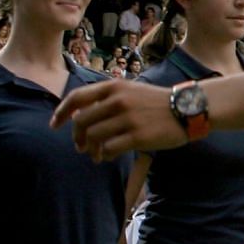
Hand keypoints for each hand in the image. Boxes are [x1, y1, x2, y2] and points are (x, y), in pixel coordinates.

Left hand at [51, 79, 182, 158]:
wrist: (188, 109)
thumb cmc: (156, 102)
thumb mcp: (131, 90)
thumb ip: (107, 98)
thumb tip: (79, 116)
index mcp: (114, 87)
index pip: (77, 98)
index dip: (61, 112)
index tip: (55, 124)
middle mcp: (118, 101)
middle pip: (82, 122)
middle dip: (77, 137)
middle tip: (80, 147)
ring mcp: (128, 119)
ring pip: (93, 137)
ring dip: (90, 149)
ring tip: (95, 155)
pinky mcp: (138, 136)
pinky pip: (109, 149)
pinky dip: (104, 155)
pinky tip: (107, 157)